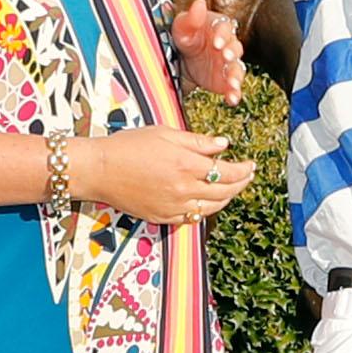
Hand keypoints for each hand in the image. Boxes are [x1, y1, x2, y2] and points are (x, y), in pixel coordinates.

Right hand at [80, 127, 257, 225]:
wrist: (100, 169)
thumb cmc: (128, 146)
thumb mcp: (166, 134)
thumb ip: (197, 142)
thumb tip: (223, 145)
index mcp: (186, 165)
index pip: (227, 172)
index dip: (244, 170)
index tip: (251, 165)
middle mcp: (183, 189)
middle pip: (224, 193)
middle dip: (241, 184)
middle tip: (248, 176)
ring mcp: (173, 207)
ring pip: (211, 208)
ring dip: (226, 199)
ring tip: (232, 188)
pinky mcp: (162, 217)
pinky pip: (192, 218)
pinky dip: (204, 210)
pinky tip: (207, 201)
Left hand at [172, 0, 246, 104]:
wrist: (182, 59)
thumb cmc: (186, 37)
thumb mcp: (182, 26)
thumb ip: (191, 17)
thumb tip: (199, 4)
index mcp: (219, 28)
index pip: (225, 28)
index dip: (222, 34)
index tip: (216, 42)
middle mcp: (228, 45)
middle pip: (235, 47)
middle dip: (232, 52)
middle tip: (226, 56)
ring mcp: (228, 64)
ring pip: (238, 68)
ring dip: (236, 75)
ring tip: (232, 83)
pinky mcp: (225, 81)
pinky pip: (233, 88)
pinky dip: (234, 94)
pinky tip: (231, 98)